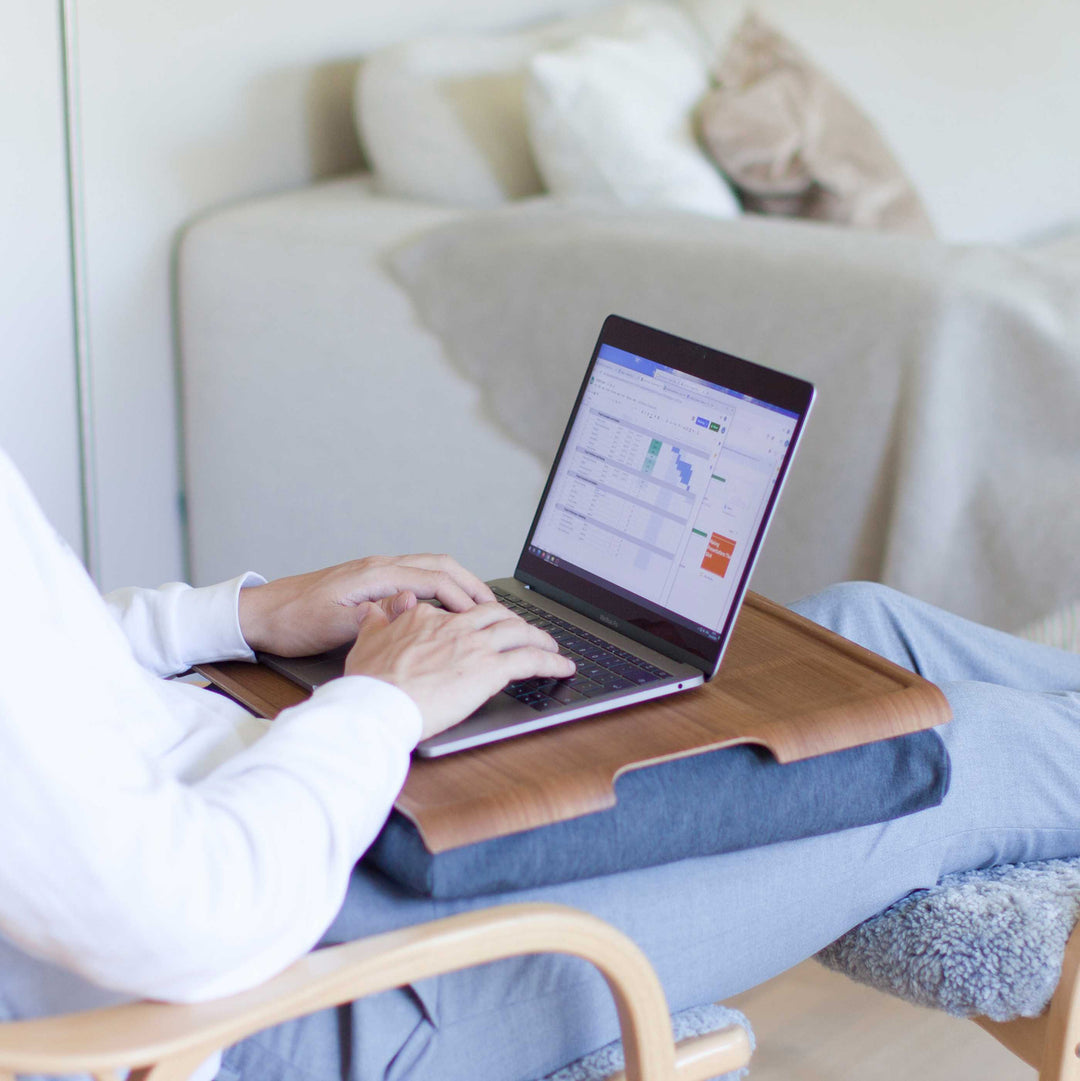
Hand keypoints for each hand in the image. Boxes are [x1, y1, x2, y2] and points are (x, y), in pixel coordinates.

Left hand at [237, 554, 496, 656]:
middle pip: (439, 565)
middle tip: (494, 606)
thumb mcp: (333, 626)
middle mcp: (379, 567)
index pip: (433, 580)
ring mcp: (375, 572)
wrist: (262, 613)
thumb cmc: (293, 620)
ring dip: (457, 583)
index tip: (482, 617)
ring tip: (478, 605)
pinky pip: (415, 578)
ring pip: (429, 568)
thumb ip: (374, 618)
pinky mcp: (369, 582)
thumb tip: (408, 615)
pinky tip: (443, 607)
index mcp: (375, 575)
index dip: (463, 598)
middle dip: (471, 583)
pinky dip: (439, 588)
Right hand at [344, 599, 575, 739]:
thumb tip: (374, 608)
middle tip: (525, 631)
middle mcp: (455, 625)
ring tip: (551, 645)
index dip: (476, 620)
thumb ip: (376, 621)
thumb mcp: (366, 641)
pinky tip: (564, 667)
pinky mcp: (491, 669)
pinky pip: (532, 659)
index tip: (482, 628)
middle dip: (515, 621)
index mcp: (426, 618)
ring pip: (519, 631)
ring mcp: (475, 645)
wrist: (379, 704)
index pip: (459, 613)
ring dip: (540, 637)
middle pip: (496, 614)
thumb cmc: (370, 682)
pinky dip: (552, 661)